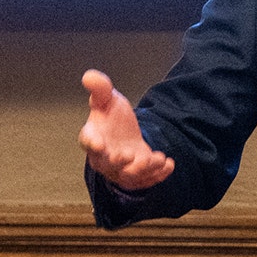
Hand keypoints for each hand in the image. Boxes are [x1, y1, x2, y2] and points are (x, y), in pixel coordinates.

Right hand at [78, 69, 174, 189]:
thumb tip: (89, 75)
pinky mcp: (136, 176)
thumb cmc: (111, 118)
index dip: (91, 143)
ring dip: (143, 170)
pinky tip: (169, 165)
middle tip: (129, 155)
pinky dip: (157, 175)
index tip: (98, 143)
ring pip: (129, 176)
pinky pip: (145, 181)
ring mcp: (120, 170)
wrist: (125, 134)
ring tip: (159, 158)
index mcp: (92, 137)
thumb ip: (100, 89)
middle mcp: (103, 158)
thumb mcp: (107, 99)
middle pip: (108, 164)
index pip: (87, 141)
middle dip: (118, 162)